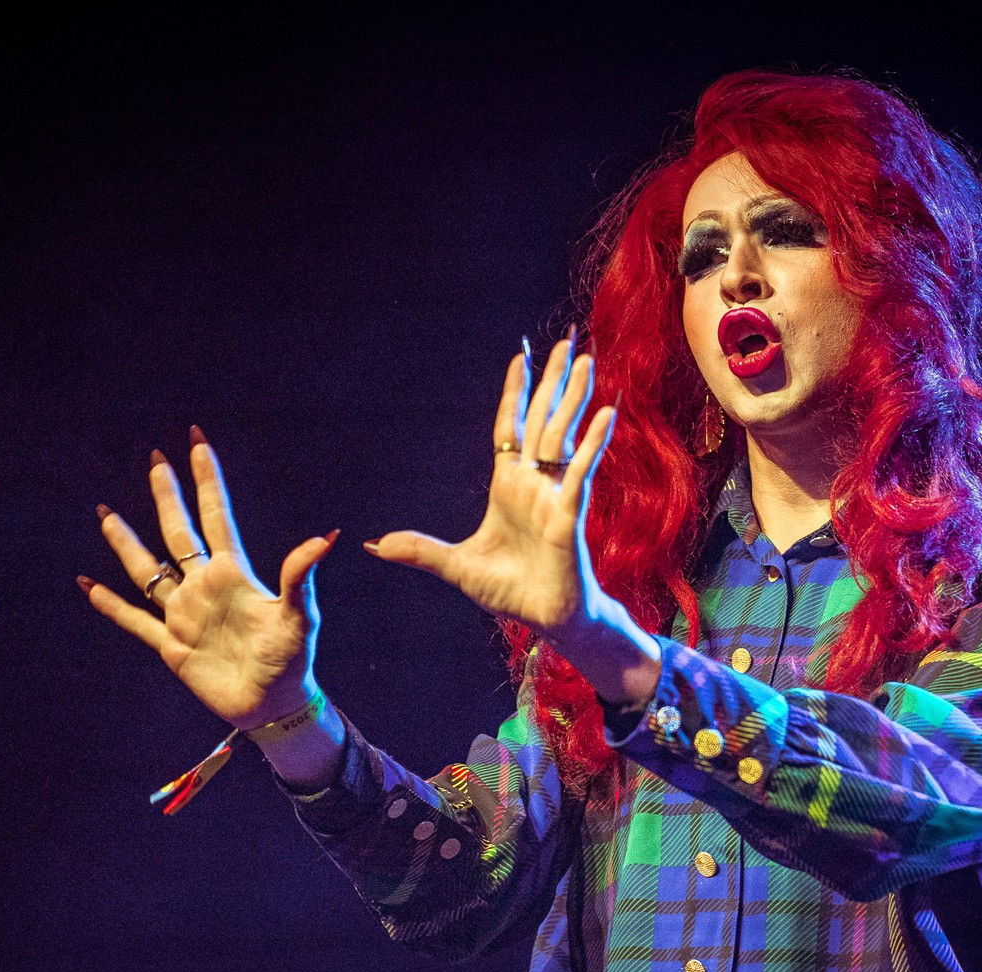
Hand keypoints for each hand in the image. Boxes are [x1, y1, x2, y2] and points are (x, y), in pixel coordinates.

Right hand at [79, 428, 337, 730]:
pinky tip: (88, 585)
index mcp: (233, 573)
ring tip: (106, 514)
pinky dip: (110, 605)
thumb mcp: (299, 615)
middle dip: (166, 496)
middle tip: (154, 460)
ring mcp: (184, 615)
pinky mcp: (170, 645)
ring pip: (148, 570)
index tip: (197, 443)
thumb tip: (327, 536)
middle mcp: (203, 587)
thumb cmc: (292, 659)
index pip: (216, 515)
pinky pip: (133, 620)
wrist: (273, 705)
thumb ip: (301, 575)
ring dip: (126, 543)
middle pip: (178, 532)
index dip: (206, 480)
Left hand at [365, 335, 659, 703]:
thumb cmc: (510, 592)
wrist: (546, 620)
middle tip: (566, 340)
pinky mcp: (569, 514)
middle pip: (542, 420)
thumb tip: (375, 545)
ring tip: (586, 360)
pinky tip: (606, 414)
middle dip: (553, 380)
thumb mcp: (456, 567)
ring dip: (573, 397)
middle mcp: (534, 482)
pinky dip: (592, 445)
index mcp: (508, 486)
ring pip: (563, 436)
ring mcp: (554, 495)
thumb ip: (420, 551)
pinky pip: (581, 473)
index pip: (510, 428)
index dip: (515, 392)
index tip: (521, 356)